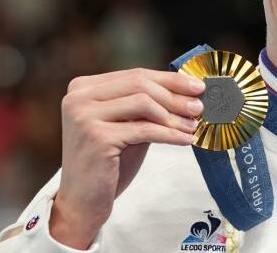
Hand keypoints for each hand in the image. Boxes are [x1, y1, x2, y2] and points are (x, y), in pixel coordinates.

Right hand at [49, 68, 203, 248]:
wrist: (82, 202)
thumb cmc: (108, 163)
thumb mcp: (127, 125)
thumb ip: (147, 106)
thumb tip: (188, 91)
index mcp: (83, 87)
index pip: (135, 74)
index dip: (170, 79)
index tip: (197, 86)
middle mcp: (78, 97)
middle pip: (140, 84)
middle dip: (175, 95)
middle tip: (199, 107)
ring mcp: (84, 116)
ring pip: (143, 102)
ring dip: (173, 115)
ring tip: (192, 126)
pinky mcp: (96, 137)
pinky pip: (144, 129)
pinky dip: (170, 134)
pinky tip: (185, 140)